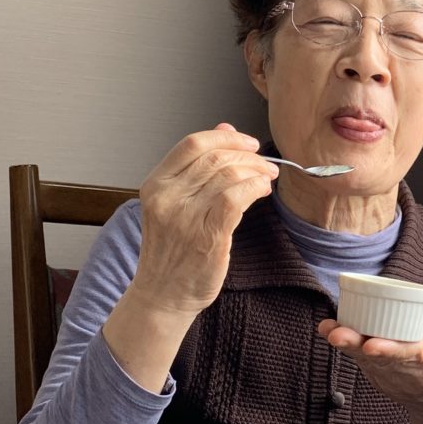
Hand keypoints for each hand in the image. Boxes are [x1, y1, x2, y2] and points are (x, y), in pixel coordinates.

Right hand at [129, 122, 278, 315]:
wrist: (163, 294)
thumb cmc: (171, 250)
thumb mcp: (174, 202)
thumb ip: (197, 166)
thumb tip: (226, 129)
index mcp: (155, 185)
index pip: (192, 144)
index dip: (225, 138)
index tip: (247, 143)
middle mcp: (167, 198)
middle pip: (215, 158)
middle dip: (248, 156)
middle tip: (265, 164)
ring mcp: (186, 218)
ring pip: (229, 176)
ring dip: (256, 172)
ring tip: (267, 178)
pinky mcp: (207, 237)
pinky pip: (237, 199)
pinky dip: (255, 188)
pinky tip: (263, 191)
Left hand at [317, 292, 422, 423]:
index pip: (415, 355)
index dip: (391, 350)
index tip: (370, 346)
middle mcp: (415, 375)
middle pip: (383, 359)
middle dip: (358, 346)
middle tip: (337, 334)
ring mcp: (395, 381)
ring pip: (368, 362)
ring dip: (347, 346)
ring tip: (329, 330)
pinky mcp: (382, 382)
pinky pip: (365, 363)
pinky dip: (351, 349)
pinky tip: (338, 333)